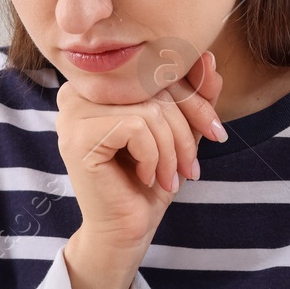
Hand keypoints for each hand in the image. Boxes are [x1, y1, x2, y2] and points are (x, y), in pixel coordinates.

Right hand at [56, 50, 224, 253]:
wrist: (125, 230)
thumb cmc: (149, 181)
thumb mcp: (179, 132)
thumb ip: (193, 95)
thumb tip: (208, 58)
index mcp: (101, 83)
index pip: (156, 69)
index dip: (195, 98)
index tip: (216, 132)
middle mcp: (80, 91)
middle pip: (153, 86)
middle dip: (187, 128)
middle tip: (191, 167)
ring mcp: (73, 112)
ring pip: (148, 109)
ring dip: (171, 149)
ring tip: (170, 177)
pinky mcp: (77, 136)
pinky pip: (136, 127)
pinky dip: (152, 156)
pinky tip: (146, 177)